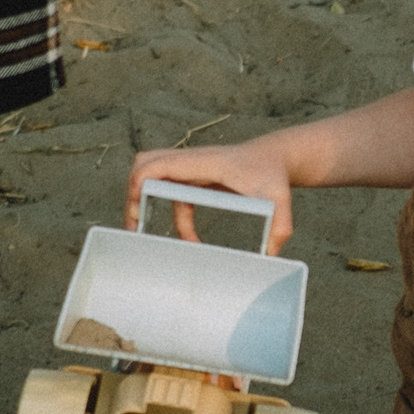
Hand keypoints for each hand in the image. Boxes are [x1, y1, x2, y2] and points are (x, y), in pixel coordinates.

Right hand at [127, 142, 297, 254]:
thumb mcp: (280, 198)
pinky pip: (173, 193)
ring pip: (152, 175)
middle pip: (144, 164)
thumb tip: (270, 256)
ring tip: (143, 232)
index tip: (137, 211)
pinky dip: (174, 215)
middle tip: (133, 225)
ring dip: (145, 201)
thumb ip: (279, 226)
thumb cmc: (274, 173)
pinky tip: (190, 240)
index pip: (157, 165)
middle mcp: (191, 161)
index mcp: (202, 162)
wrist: (277, 157)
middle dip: (132, 193)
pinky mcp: (196, 178)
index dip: (139, 184)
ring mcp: (191, 168)